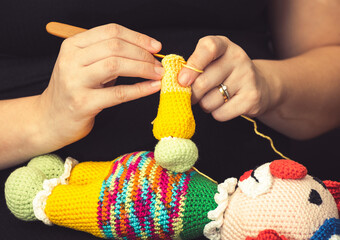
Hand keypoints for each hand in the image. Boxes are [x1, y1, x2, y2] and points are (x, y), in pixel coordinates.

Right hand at [37, 23, 163, 147]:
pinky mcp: (82, 103)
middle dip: (143, 54)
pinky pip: (118, 94)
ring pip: (116, 65)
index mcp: (73, 45)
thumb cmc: (74, 90)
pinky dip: (139, 89)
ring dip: (143, 68)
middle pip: (115, 46)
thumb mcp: (85, 66)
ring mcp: (75, 81)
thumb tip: (145, 52)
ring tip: (158, 74)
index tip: (155, 46)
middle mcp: (71, 60)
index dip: (137, 37)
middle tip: (158, 64)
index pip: (111, 31)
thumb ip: (108, 56)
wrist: (50, 119)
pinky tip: (152, 87)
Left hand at [178, 36, 280, 120]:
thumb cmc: (224, 73)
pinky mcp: (251, 98)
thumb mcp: (210, 62)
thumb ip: (192, 68)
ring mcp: (247, 77)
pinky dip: (217, 113)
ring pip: (209, 102)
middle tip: (194, 95)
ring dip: (205, 104)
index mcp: (224, 45)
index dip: (193, 64)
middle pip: (202, 83)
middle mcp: (238, 57)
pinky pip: (220, 113)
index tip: (182, 80)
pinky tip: (225, 104)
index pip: (208, 48)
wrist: (258, 84)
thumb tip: (176, 84)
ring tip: (214, 97)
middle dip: (192, 94)